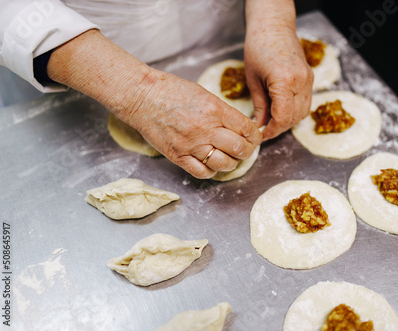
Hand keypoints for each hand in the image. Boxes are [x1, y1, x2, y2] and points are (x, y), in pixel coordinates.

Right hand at [120, 72, 262, 178]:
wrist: (142, 97)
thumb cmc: (172, 91)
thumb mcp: (204, 94)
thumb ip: (223, 112)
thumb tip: (241, 128)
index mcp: (215, 109)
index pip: (247, 129)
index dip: (255, 136)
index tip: (254, 138)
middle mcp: (206, 128)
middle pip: (239, 148)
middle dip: (247, 151)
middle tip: (245, 150)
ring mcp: (191, 144)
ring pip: (224, 163)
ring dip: (232, 163)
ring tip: (230, 158)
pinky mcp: (178, 156)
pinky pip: (202, 172)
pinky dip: (212, 171)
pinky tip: (213, 164)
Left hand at [244, 1, 312, 140]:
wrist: (273, 25)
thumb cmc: (258, 47)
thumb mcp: (253, 79)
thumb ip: (259, 105)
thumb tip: (260, 124)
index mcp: (284, 81)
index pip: (283, 117)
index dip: (272, 130)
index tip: (262, 134)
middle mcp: (301, 81)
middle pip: (295, 117)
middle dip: (280, 128)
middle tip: (264, 131)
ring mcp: (308, 79)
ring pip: (303, 112)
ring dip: (288, 121)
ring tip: (272, 122)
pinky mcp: (309, 77)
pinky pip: (305, 102)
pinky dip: (294, 110)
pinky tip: (280, 110)